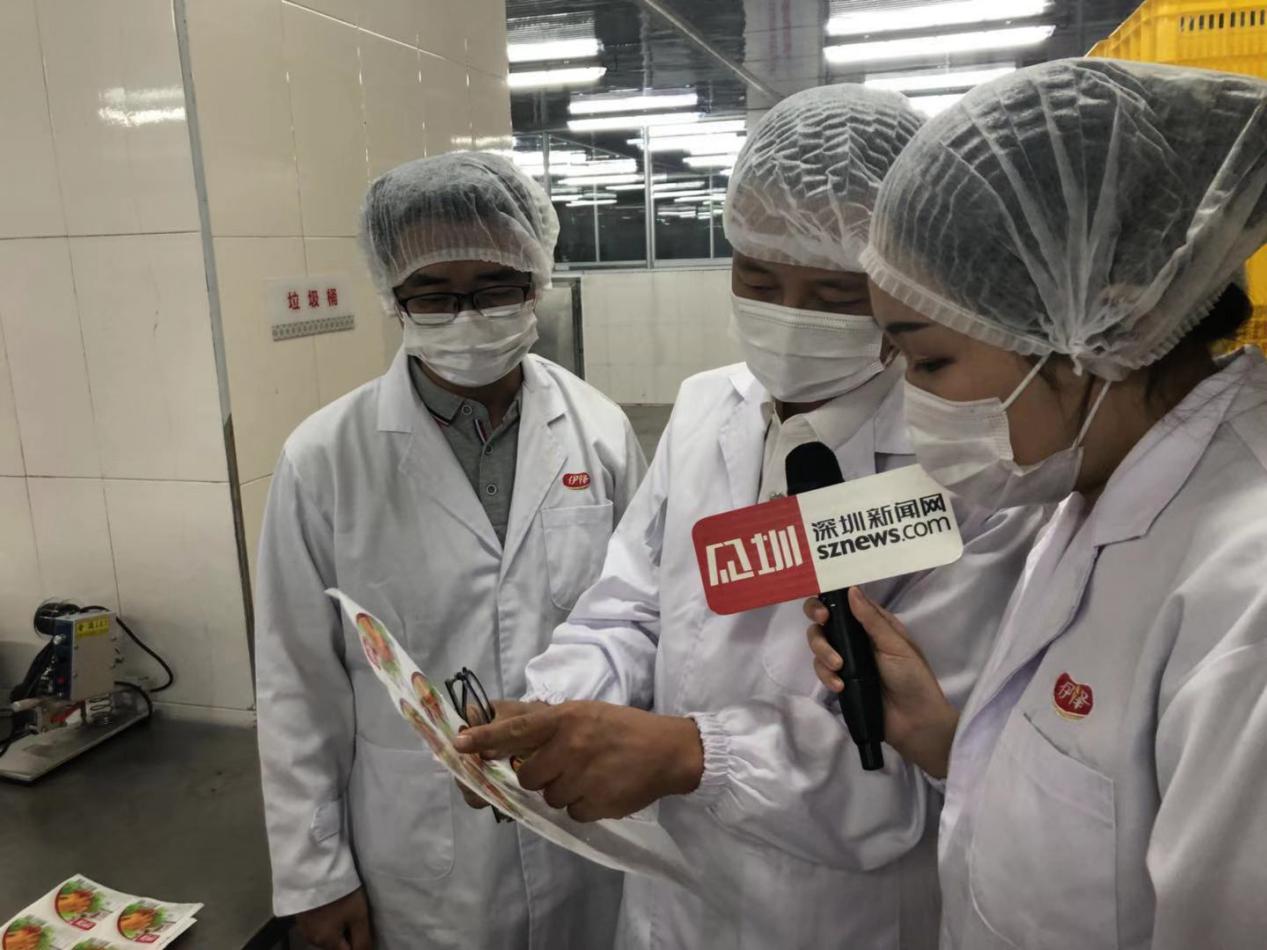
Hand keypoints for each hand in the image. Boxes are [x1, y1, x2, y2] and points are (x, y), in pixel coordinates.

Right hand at [295, 887, 371, 949]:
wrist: (314, 868)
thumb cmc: (340, 894)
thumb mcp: (358, 916)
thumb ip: (363, 940)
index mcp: (325, 942)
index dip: (358, 943)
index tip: (362, 928)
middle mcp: (311, 939)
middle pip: (335, 944)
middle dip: (347, 935)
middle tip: (355, 915)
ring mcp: (303, 927)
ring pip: (326, 935)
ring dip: (336, 927)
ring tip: (344, 907)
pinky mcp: (300, 914)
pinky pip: (317, 924)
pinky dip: (326, 919)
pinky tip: (332, 905)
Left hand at [454, 701, 703, 821]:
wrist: (667, 750)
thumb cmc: (619, 728)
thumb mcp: (582, 712)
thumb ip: (543, 722)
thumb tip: (498, 727)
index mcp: (565, 718)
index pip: (516, 729)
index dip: (485, 737)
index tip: (459, 744)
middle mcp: (571, 745)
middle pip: (528, 775)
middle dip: (540, 775)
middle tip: (564, 765)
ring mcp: (584, 775)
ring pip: (548, 797)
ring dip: (563, 791)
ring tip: (589, 775)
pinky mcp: (597, 803)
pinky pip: (571, 813)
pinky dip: (582, 806)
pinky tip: (600, 789)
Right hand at [805, 588, 958, 778]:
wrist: (915, 723)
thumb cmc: (913, 678)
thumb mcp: (896, 645)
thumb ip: (871, 619)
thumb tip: (851, 589)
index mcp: (873, 624)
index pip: (845, 603)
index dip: (828, 600)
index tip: (825, 606)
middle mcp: (856, 639)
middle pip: (824, 622)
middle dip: (819, 623)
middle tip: (823, 624)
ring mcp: (846, 660)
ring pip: (819, 645)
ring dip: (822, 652)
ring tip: (838, 667)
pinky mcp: (840, 681)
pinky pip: (821, 671)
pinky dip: (826, 676)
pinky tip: (839, 686)